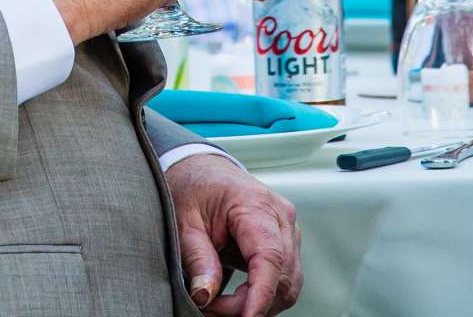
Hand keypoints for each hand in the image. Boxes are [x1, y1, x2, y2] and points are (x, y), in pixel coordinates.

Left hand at [167, 153, 300, 315]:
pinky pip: (283, 279)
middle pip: (283, 277)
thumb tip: (205, 295)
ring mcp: (287, 230)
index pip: (270, 257)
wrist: (203, 170)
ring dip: (258, 303)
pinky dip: (262, 295)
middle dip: (250, 304)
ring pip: (288, 284)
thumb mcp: (183, 221)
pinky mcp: (284, 242)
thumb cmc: (194, 188)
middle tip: (212, 310)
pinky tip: (237, 298)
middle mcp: (281, 217)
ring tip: (220, 305)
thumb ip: (197, 258)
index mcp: (256, 204)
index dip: (260, 294)